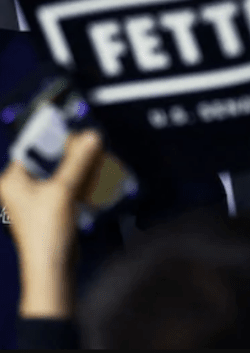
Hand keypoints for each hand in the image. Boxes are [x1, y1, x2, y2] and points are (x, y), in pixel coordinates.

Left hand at [0, 129, 103, 317]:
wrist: (53, 267)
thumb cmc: (44, 235)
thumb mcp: (62, 190)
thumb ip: (78, 161)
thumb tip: (90, 137)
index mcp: (12, 180)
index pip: (33, 146)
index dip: (54, 135)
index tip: (73, 124)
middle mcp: (20, 187)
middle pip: (49, 158)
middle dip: (71, 151)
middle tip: (89, 142)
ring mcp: (36, 198)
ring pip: (61, 171)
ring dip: (79, 166)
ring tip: (95, 159)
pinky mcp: (51, 207)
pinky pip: (68, 185)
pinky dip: (81, 180)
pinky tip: (95, 178)